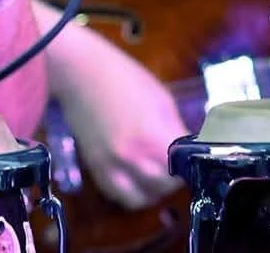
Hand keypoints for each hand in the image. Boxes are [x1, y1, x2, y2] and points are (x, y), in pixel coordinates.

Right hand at [42, 7, 187, 208]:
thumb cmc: (122, 75)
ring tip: (152, 172)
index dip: (191, 163)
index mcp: (154, 138)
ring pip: (141, 198)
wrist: (79, 70)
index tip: (189, 155)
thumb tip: (188, 150)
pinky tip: (131, 176)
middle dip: (173, 175)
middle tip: (171, 160)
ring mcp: (111, 165)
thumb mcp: (160, 98)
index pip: (185, 170)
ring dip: (151, 188)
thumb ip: (175, 129)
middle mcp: (133, 159)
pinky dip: (127, 191)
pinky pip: (116, 195)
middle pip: (165, 186)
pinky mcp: (94, 166)